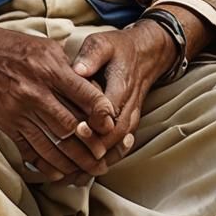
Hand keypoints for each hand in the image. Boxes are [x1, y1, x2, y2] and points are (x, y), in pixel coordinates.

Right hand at [0, 21, 116, 183]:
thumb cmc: (18, 47)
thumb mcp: (48, 48)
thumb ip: (70, 68)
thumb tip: (94, 89)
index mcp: (50, 69)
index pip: (84, 95)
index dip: (101, 113)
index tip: (112, 125)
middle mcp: (36, 92)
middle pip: (70, 126)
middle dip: (90, 145)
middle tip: (105, 157)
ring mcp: (20, 111)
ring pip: (51, 144)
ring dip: (72, 161)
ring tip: (88, 170)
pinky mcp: (7, 124)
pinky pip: (29, 151)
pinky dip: (45, 164)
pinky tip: (59, 172)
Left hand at [69, 21, 176, 167]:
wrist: (145, 54)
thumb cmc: (118, 48)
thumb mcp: (103, 43)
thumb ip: (91, 55)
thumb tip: (77, 70)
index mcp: (122, 86)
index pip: (110, 112)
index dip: (94, 123)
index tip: (76, 128)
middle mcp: (129, 106)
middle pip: (115, 136)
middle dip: (94, 148)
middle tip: (70, 155)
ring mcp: (130, 117)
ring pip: (118, 145)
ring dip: (98, 160)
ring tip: (74, 173)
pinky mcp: (128, 123)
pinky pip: (119, 146)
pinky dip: (103, 159)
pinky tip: (84, 170)